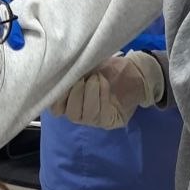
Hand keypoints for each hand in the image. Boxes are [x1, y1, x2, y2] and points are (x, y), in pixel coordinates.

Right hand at [49, 51, 164, 128]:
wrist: (134, 70)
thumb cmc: (106, 68)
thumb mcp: (86, 67)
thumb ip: (71, 73)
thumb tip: (58, 72)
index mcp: (70, 103)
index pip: (56, 109)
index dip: (57, 96)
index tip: (65, 79)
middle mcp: (81, 115)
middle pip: (71, 114)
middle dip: (75, 93)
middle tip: (84, 77)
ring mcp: (96, 121)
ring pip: (85, 115)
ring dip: (90, 92)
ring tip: (97, 77)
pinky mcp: (110, 122)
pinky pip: (102, 113)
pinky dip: (101, 95)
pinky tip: (105, 83)